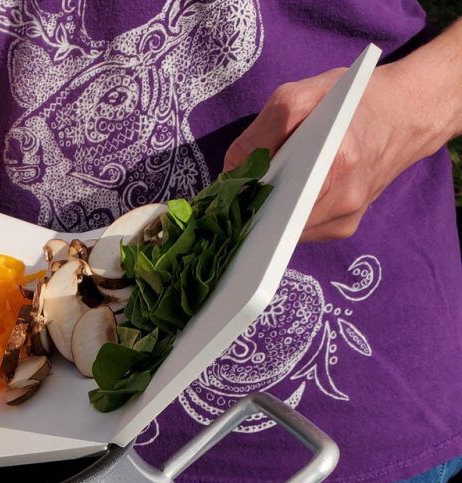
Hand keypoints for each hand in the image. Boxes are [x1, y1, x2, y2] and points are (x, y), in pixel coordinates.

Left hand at [223, 63, 439, 242]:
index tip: (228, 199)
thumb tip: (232, 174)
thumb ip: (262, 133)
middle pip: (275, 226)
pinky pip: (300, 232)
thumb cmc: (350, 101)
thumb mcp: (300, 96)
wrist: (405, 113)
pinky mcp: (344, 229)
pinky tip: (290, 195)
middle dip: (254, 209)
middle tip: (244, 191)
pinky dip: (287, 217)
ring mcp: (345, 220)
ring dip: (270, 214)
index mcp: (335, 165)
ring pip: (284, 233)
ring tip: (270, 188)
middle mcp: (343, 201)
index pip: (273, 205)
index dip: (244, 203)